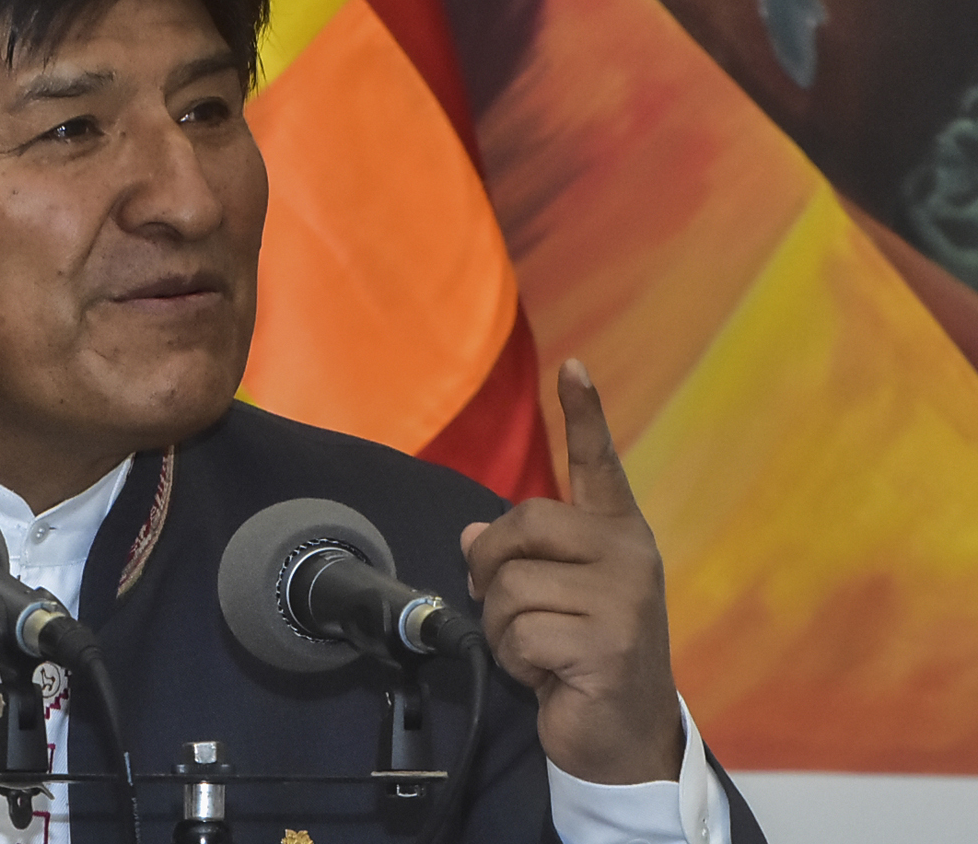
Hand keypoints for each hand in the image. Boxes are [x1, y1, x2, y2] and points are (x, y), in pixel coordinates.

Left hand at [459, 359, 683, 783]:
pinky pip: (520, 632)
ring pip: (511, 585)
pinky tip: (549, 675)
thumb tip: (472, 534)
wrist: (624, 735)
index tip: (572, 367)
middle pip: (524, 523)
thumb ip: (520, 559)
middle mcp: (629, 556)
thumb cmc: (582, 657)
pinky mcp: (608, 644)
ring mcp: (624, 600)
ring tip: (540, 649)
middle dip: (493, 570)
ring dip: (503, 627)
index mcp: (617, 535)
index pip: (599, 465)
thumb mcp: (551, 599)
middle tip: (513, 609)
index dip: (584, 415)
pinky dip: (516, 660)